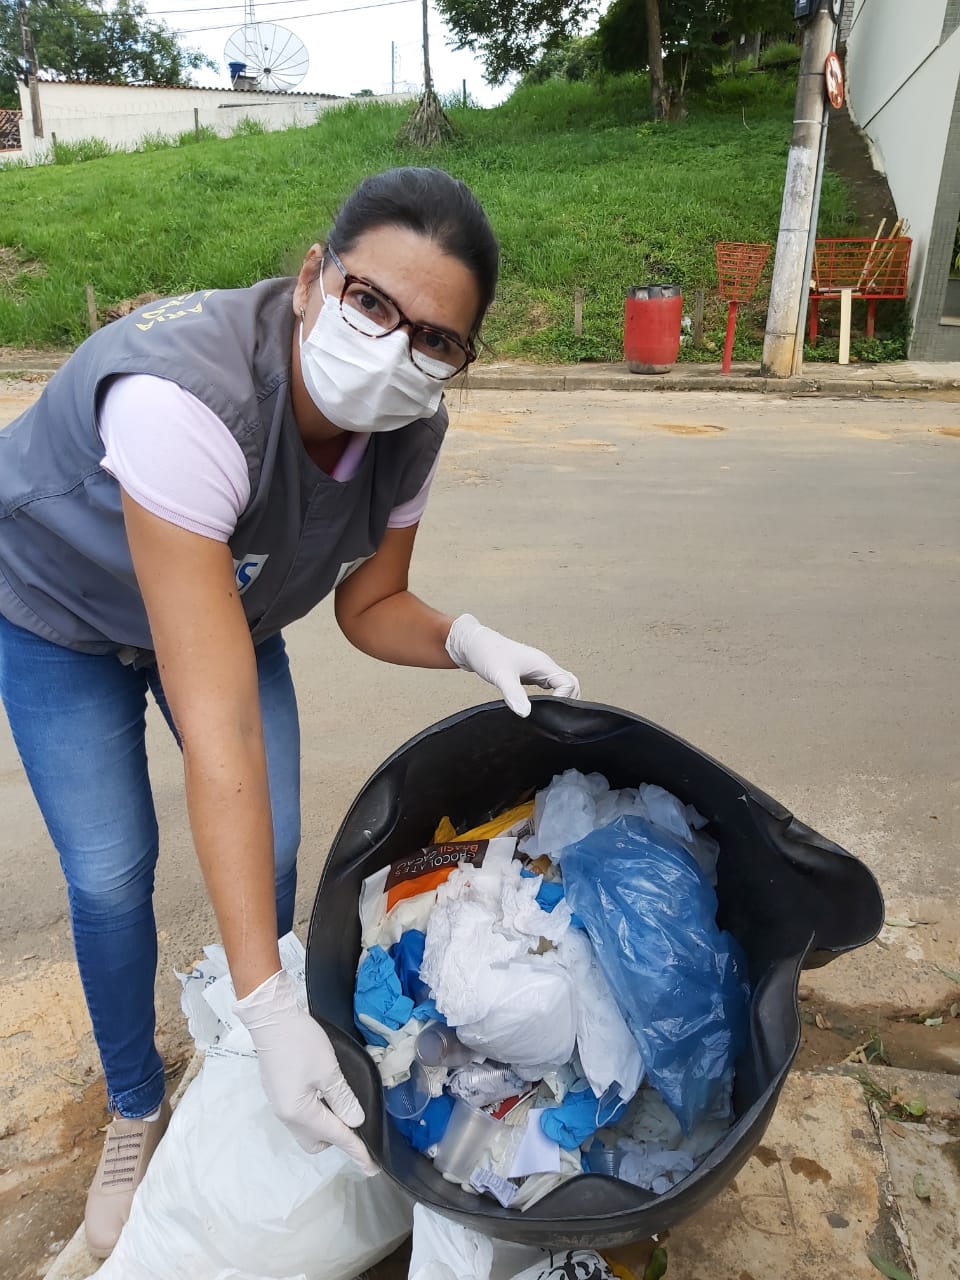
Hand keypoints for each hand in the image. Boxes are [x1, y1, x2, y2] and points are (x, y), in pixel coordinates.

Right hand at [235, 969, 377, 1174]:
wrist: (270, 1017)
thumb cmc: (301, 1042)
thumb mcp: (329, 1070)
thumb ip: (343, 1099)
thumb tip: (354, 1122)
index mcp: (299, 1113)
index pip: (336, 1136)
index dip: (356, 1150)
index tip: (372, 1167)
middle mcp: (286, 1115)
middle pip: (316, 1140)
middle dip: (336, 1136)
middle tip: (354, 1118)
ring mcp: (279, 1103)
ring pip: (307, 1128)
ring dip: (325, 1122)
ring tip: (342, 1104)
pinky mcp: (278, 1091)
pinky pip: (300, 1113)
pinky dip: (315, 1111)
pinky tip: (325, 1094)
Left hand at [445, 614, 580, 717]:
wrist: (473, 645)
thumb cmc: (487, 654)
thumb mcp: (501, 676)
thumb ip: (514, 694)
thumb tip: (526, 713)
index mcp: (543, 664)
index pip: (569, 683)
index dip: (564, 699)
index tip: (549, 712)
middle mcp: (544, 665)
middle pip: (572, 684)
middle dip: (568, 700)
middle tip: (554, 716)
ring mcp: (539, 669)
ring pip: (562, 684)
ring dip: (561, 698)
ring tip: (550, 714)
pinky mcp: (531, 674)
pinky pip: (550, 686)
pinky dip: (551, 697)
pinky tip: (539, 708)